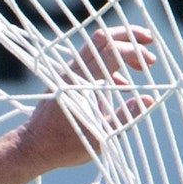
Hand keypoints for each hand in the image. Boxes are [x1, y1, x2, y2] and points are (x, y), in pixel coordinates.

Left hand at [20, 25, 157, 170]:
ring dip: (119, 49)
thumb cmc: (64, 146)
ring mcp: (66, 74)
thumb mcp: (100, 137)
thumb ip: (124, 116)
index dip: (134, 51)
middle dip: (128, 36)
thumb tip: (149, 99)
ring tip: (141, 64)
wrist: (32, 147)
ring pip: (94, 48)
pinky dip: (107, 64)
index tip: (150, 61)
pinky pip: (88, 62)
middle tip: (149, 41)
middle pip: (101, 39)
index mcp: (81, 84)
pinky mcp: (63, 80)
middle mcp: (71, 73)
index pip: (111, 52)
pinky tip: (121, 82)